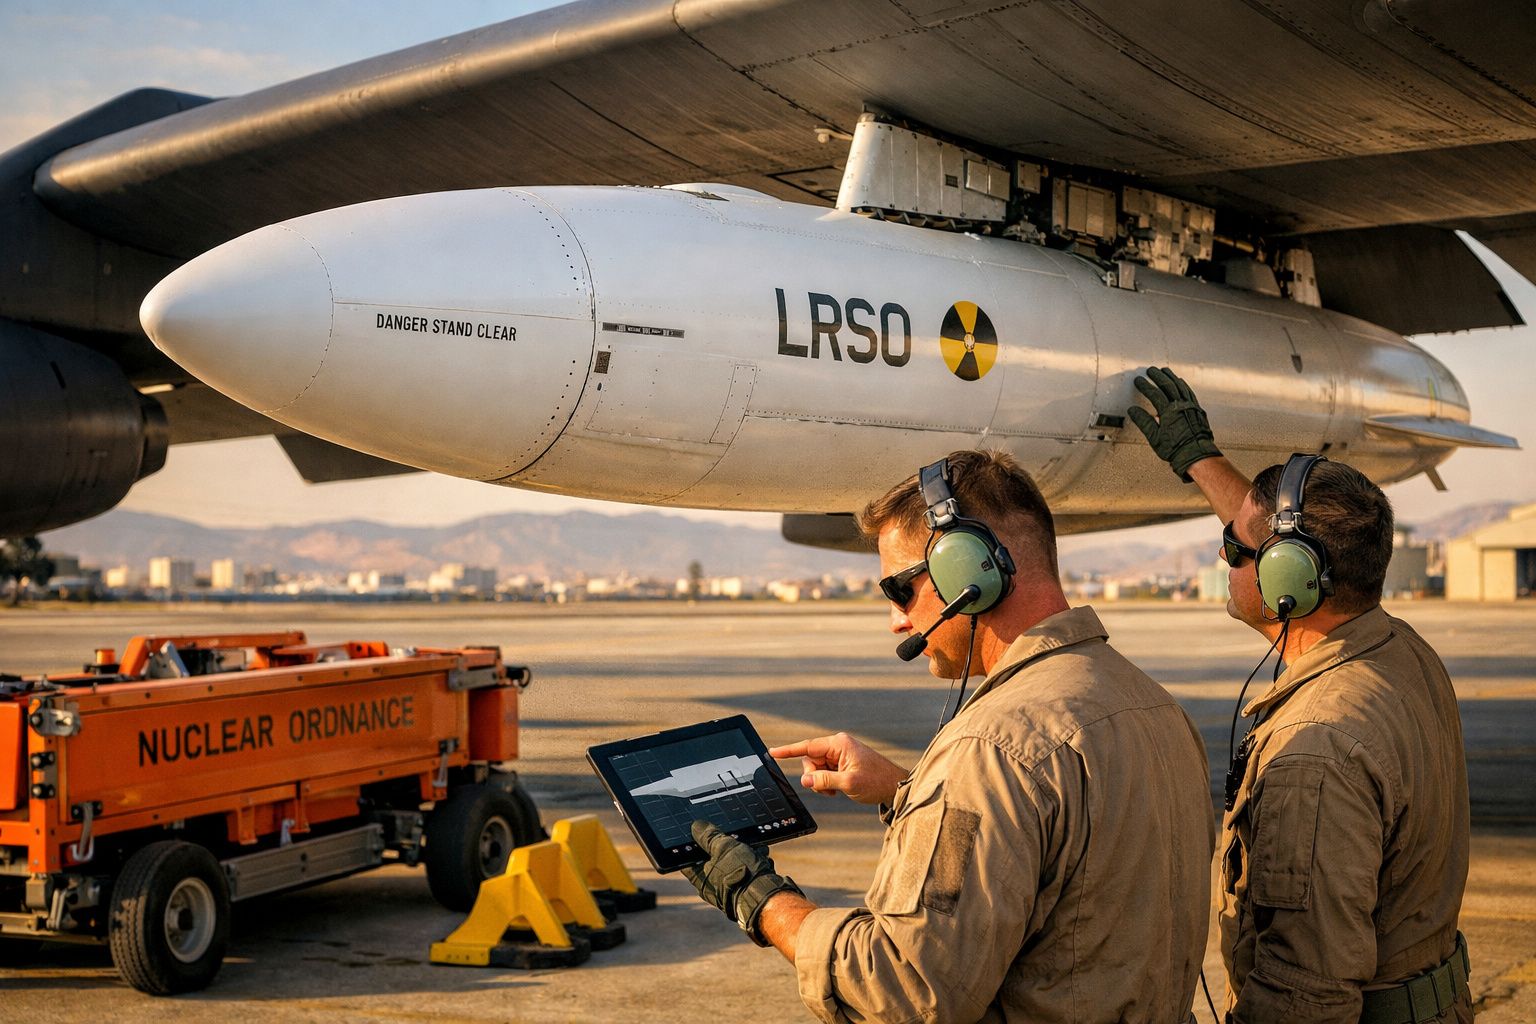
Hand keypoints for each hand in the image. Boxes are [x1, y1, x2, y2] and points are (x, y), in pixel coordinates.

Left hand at [682, 821, 802, 945]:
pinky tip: (762, 856)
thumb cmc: (740, 873)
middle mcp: (712, 887)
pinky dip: (754, 863)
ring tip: (755, 847)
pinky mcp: (745, 891)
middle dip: (727, 846)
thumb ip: (709, 836)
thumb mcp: (723, 847)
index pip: (689, 858)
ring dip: (744, 853)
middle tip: (734, 837)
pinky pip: (746, 872)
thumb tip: (696, 826)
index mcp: (700, 878)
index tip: (699, 832)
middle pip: (714, 858)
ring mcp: (729, 889)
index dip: (693, 843)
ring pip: (733, 864)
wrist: (766, 896)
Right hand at [769, 733, 907, 805]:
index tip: (773, 752)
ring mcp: (840, 754)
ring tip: (836, 790)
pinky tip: (838, 789)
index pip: (808, 746)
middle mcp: (838, 746)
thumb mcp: (848, 783)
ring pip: (816, 768)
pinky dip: (827, 783)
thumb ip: (824, 781)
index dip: (789, 750)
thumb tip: (805, 780)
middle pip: (810, 760)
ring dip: (822, 782)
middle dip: (814, 777)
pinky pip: (825, 772)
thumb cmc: (877, 781)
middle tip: (828, 789)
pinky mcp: (842, 763)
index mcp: (839, 744)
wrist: (894, 786)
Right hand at [1128, 366, 1222, 480]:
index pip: (1154, 394)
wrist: (1195, 453)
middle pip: (1168, 385)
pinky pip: (1189, 392)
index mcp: (1169, 412)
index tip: (1139, 380)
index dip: (1145, 386)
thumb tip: (1134, 411)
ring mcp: (1190, 406)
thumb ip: (1144, 422)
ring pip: (1180, 386)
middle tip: (1150, 370)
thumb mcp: (1154, 437)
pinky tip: (1180, 382)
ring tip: (1164, 371)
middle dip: (1157, 376)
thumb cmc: (1176, 448)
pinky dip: (1183, 385)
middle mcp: (1180, 406)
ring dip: (1171, 377)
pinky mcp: (1197, 409)